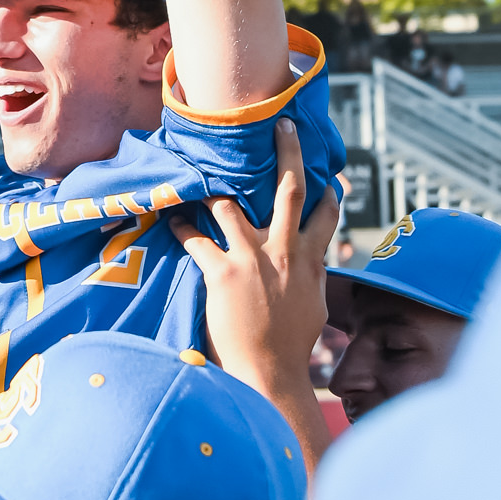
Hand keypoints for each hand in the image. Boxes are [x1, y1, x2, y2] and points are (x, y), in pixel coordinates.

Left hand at [170, 118, 340, 451]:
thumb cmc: (292, 349)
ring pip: (232, 206)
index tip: (330, 173)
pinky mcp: (223, 273)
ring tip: (201, 173)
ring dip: (215, 189)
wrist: (272, 374)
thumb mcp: (314, 310)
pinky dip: (182, 228)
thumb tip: (316, 274)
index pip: (326, 216)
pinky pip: (196, 240)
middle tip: (282, 125)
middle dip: (288, 153)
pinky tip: (170, 218)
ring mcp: (253, 259)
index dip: (329, 191)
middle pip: (291, 190)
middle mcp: (284, 252)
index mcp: (310, 261)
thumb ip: (312, 283)